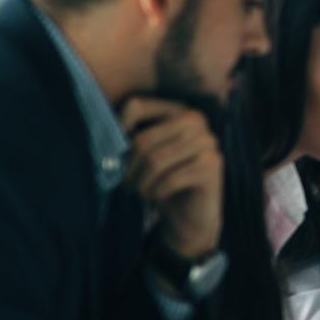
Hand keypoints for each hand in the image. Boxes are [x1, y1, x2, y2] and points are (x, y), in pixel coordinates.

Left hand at [119, 97, 222, 259]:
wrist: (190, 214)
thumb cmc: (163, 180)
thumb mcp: (143, 154)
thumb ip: (129, 138)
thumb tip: (106, 133)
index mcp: (177, 109)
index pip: (136, 106)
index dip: (118, 130)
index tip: (114, 155)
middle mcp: (196, 119)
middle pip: (143, 140)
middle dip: (129, 168)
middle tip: (127, 183)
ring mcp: (207, 141)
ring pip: (156, 161)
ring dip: (141, 183)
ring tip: (139, 191)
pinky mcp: (212, 165)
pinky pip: (171, 179)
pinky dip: (157, 192)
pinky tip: (157, 196)